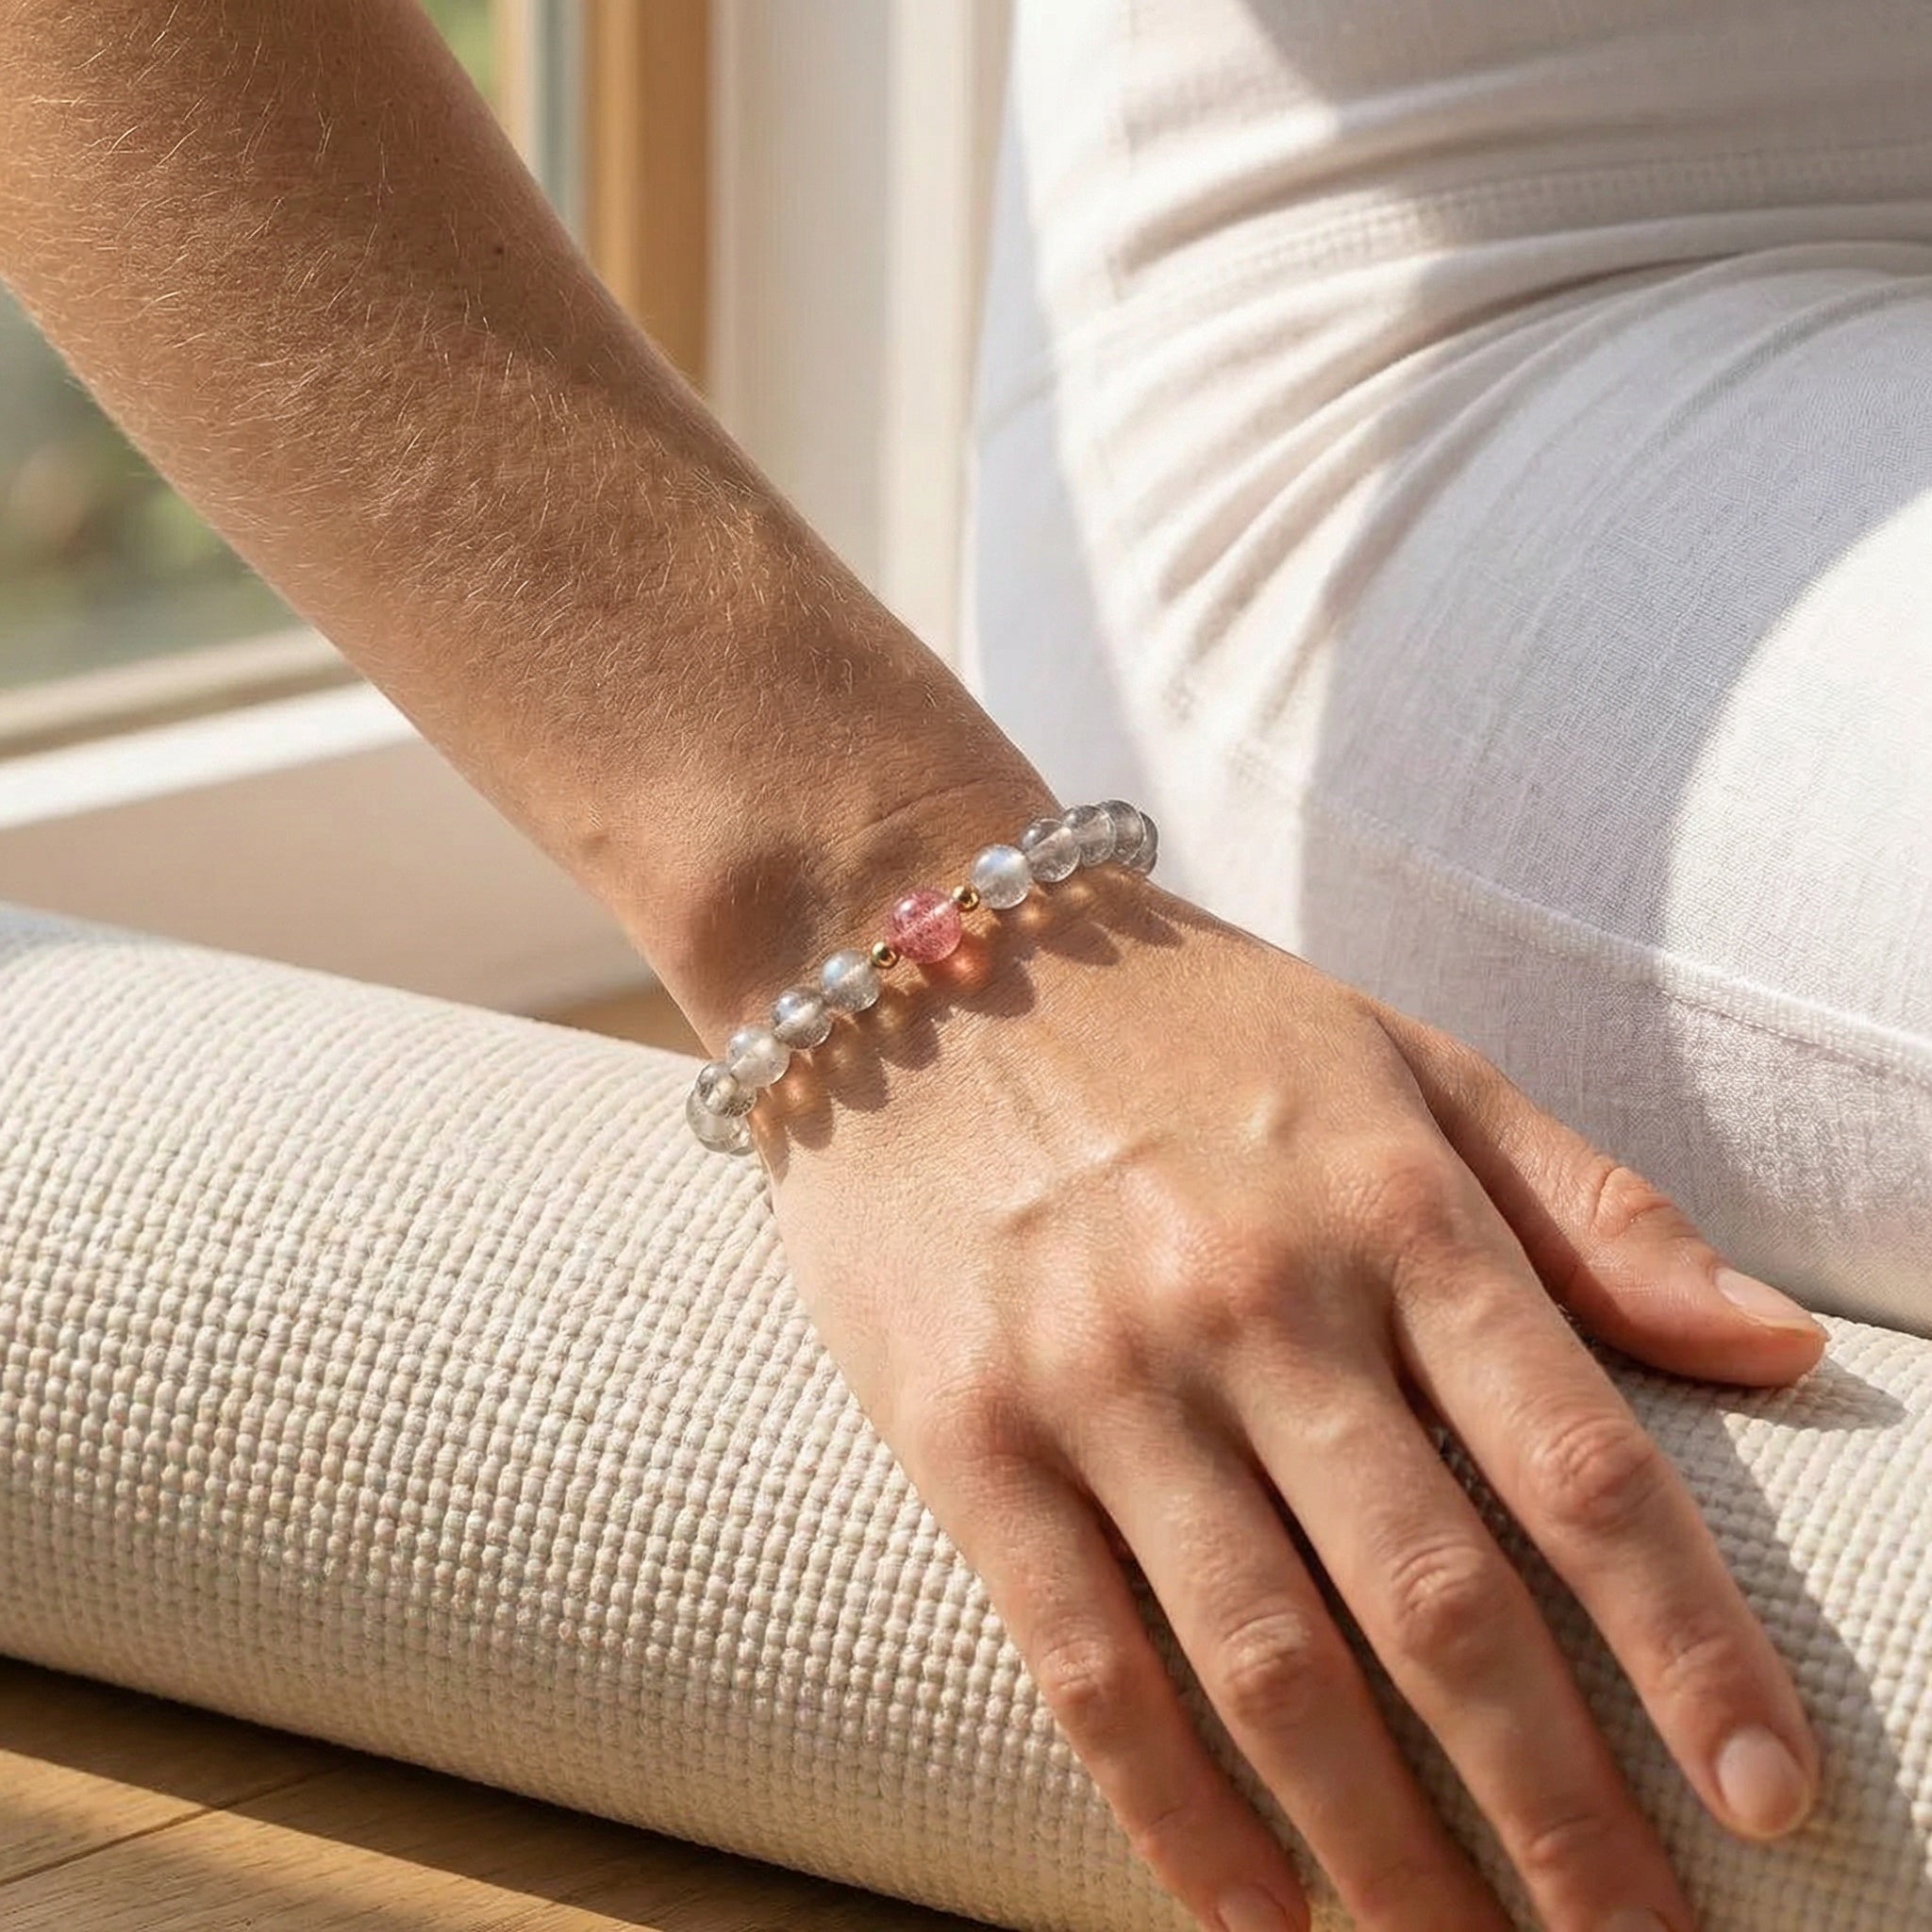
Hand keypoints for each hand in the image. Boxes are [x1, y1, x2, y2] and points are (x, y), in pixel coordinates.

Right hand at [753, 868, 1823, 1931]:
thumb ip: (1586, 1208)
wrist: (916, 955)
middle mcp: (1253, 1298)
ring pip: (1270, 1666)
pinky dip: (1177, 1814)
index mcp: (1388, 1203)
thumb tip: (1775, 1354)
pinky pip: (1086, 1662)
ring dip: (1386, 1857)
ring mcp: (1099, 1373)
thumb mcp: (1403, 1061)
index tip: (1772, 1800)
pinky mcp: (965, 1431)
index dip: (1691, 1651)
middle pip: (1440, 1605)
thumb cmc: (1186, 1020)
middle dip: (1562, 1812)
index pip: (1577, 1467)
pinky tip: (1257, 1916)